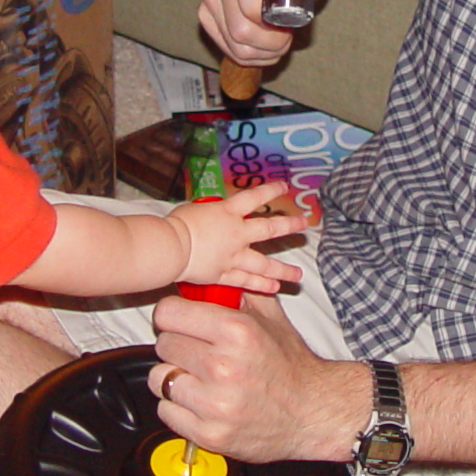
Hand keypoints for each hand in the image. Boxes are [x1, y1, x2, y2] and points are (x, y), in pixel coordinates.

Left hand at [148, 292, 368, 462]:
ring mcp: (214, 404)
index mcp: (237, 332)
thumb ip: (235, 293)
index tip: (178, 322)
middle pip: (163, 345)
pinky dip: (178, 406)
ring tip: (198, 379)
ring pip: (159, 379)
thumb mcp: (270, 317)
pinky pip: (166, 411)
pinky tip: (200, 401)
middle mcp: (223, 367)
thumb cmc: (291, 367)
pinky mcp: (209, 433)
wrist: (313, 413)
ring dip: (174, 378)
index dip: (172, 316)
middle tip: (197, 352)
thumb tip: (201, 282)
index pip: (168, 313)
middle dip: (177, 346)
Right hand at [168, 181, 305, 293]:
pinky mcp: (224, 275)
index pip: (254, 197)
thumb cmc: (177, 225)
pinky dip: (261, 285)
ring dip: (283, 270)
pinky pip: (247, 281)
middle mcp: (236, 234)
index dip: (271, 190)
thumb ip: (211, 213)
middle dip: (289, 226)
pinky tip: (274, 288)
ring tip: (298, 275)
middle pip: (269, 229)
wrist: (171, 247)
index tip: (284, 187)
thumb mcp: (196, 210)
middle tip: (304, 226)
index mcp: (227, 212)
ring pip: (264, 264)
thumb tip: (214, 214)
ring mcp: (233, 256)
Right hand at [198, 0, 330, 68]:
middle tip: (287, 37)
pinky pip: (226, 47)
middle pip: (241, 26)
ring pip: (235, 42)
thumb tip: (297, 5)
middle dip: (271, 42)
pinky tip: (263, 46)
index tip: (285, 22)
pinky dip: (249, 54)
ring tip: (278, 43)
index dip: (266, 14)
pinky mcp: (206, 11)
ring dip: (262, 52)